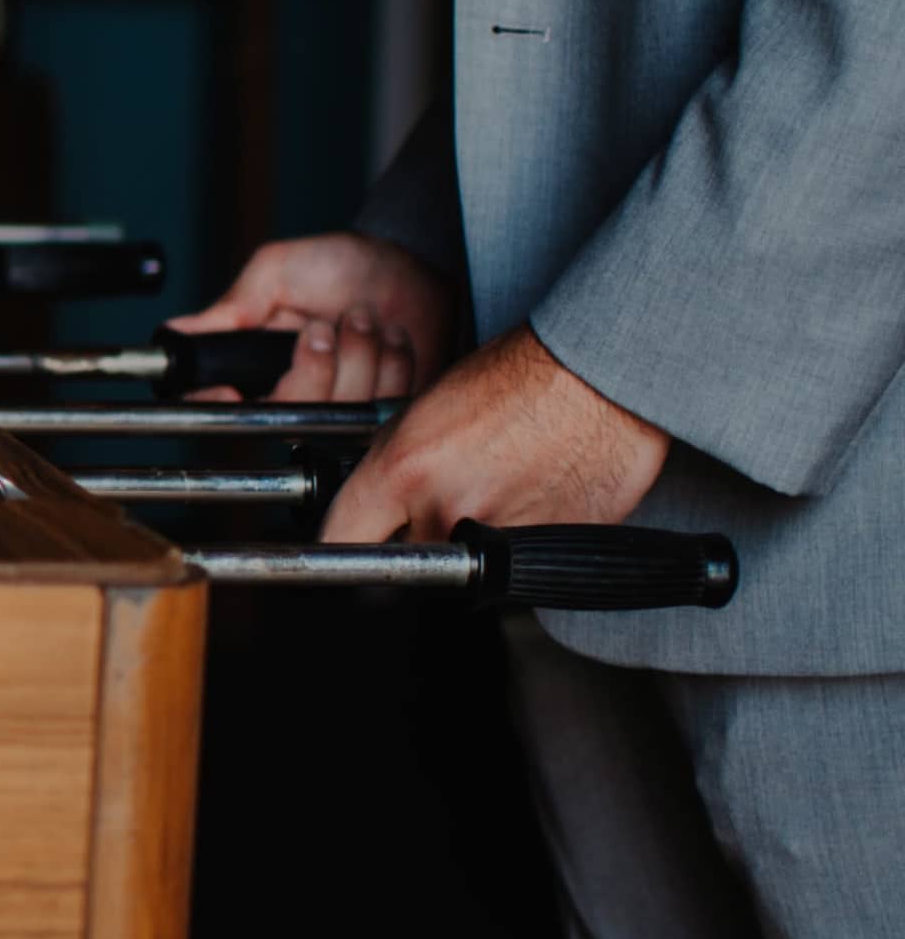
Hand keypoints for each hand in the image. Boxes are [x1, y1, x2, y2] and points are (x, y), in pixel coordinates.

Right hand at [170, 231, 454, 402]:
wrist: (407, 266)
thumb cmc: (341, 265)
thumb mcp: (276, 270)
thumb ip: (233, 305)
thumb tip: (178, 332)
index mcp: (255, 365)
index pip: (216, 406)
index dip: (219, 404)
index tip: (231, 389)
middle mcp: (294, 392)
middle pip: (286, 411)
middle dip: (314, 364)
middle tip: (325, 326)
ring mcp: (339, 407)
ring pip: (338, 409)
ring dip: (360, 354)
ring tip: (364, 322)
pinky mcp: (382, 411)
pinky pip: (383, 406)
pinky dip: (393, 363)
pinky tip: (390, 340)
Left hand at [320, 326, 671, 544]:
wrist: (602, 376)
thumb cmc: (516, 375)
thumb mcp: (424, 409)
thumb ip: (391, 464)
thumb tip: (370, 501)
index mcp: (404, 471)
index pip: (339, 538)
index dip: (336, 542)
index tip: (338, 545)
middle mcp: (446, 512)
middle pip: (405, 557)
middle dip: (412, 534)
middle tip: (443, 493)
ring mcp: (500, 538)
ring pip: (463, 562)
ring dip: (470, 536)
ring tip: (498, 482)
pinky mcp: (549, 552)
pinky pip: (517, 561)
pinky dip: (519, 535)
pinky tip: (532, 491)